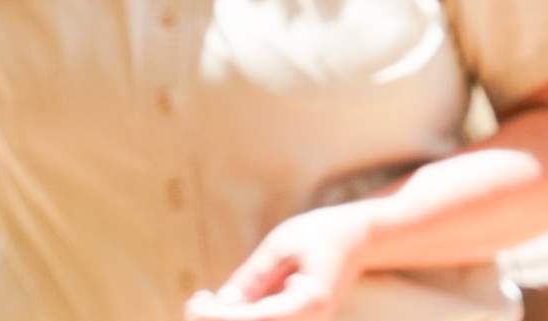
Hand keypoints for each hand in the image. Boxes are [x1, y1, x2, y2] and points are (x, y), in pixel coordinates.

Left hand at [183, 204, 377, 320]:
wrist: (354, 239)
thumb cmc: (318, 235)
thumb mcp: (280, 246)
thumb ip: (253, 277)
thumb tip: (224, 304)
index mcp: (309, 305)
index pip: (258, 320)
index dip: (222, 318)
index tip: (193, 306)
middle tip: (192, 302)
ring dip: (226, 319)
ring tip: (200, 300)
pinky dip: (238, 317)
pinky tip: (215, 304)